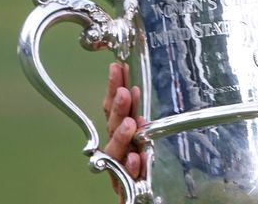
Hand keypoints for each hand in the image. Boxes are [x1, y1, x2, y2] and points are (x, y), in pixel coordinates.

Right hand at [102, 62, 145, 201]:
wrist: (140, 198)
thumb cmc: (144, 165)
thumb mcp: (144, 135)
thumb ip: (137, 114)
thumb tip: (135, 85)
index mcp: (121, 134)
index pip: (113, 108)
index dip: (114, 88)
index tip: (118, 67)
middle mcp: (117, 149)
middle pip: (113, 126)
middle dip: (118, 108)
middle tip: (126, 92)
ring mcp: (120, 168)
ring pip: (116, 152)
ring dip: (122, 137)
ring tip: (130, 124)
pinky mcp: (127, 187)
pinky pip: (128, 177)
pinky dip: (133, 167)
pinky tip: (137, 158)